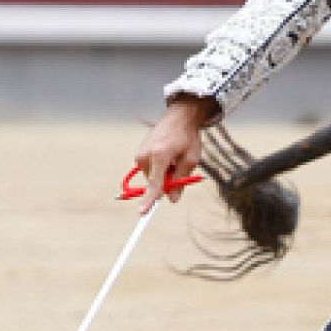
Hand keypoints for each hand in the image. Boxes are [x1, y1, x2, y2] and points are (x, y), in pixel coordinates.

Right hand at [133, 96, 215, 214]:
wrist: (178, 117)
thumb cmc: (188, 137)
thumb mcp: (191, 160)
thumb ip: (181, 180)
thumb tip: (172, 200)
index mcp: (160, 156)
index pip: (154, 184)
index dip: (149, 200)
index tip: (142, 213)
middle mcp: (146, 155)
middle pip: (155, 182)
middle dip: (168, 181)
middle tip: (180, 165)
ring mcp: (140, 154)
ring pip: (153, 177)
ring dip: (164, 173)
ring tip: (174, 156)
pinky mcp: (138, 154)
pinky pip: (150, 170)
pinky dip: (159, 168)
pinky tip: (167, 155)